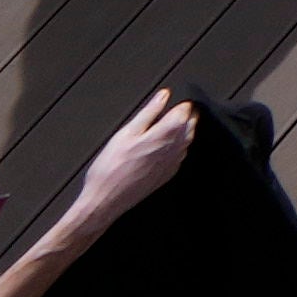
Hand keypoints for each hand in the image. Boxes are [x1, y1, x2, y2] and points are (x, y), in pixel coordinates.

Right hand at [38, 95, 197, 256]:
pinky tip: (156, 148)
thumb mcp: (126, 132)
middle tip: (162, 115)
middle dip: (182, 115)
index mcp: (168, 132)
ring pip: (188, 138)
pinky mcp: (170, 173)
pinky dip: (174, 147)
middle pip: (191, 123)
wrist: (105, 200)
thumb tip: (163, 95)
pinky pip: (180, 154)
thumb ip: (149, 111)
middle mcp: (177, 147)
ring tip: (157, 131)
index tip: (168, 103)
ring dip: (179, 131)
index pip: (187, 109)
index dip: (178, 103)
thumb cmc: (111, 168)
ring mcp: (175, 162)